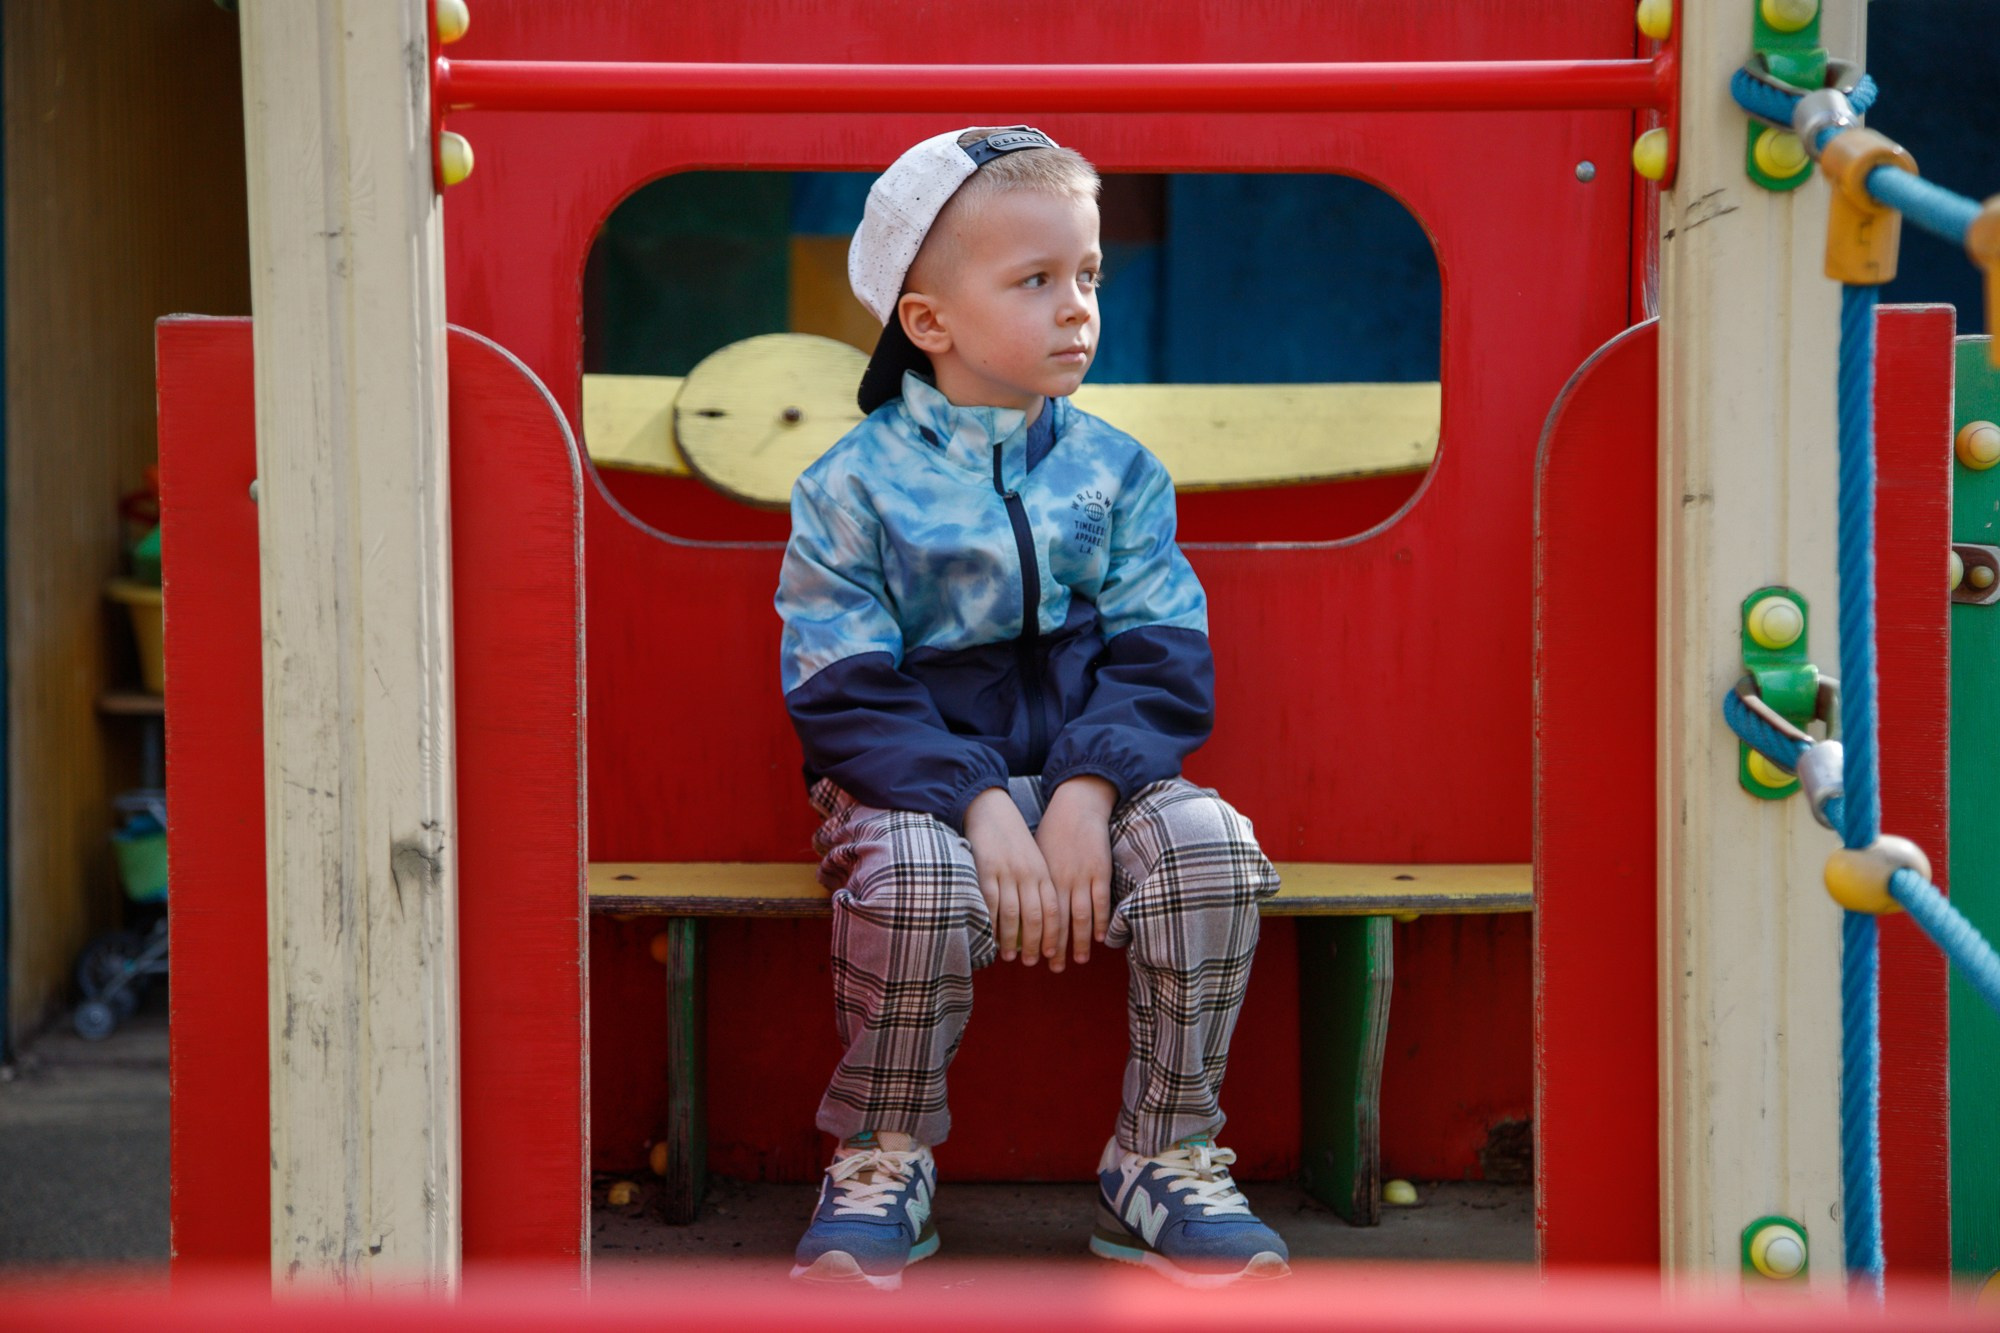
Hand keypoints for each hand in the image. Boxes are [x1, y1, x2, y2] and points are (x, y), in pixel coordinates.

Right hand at [963, 788, 1057, 964]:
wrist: (990, 811)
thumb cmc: (1012, 841)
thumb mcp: (1033, 860)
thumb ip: (1038, 885)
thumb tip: (1040, 919)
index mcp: (1043, 872)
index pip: (1053, 909)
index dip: (1053, 934)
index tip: (1050, 954)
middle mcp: (1028, 874)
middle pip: (1035, 916)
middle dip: (1034, 943)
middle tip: (1030, 963)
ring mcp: (1007, 873)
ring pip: (1013, 914)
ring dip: (1012, 939)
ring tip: (1010, 956)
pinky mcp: (986, 871)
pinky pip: (990, 903)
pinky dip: (991, 924)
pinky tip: (990, 937)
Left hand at [1034, 776, 1115, 970]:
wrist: (1076, 806)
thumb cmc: (1052, 831)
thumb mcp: (1034, 855)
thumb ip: (1032, 881)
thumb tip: (1019, 905)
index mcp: (1041, 877)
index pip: (1037, 915)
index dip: (1036, 938)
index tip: (1033, 956)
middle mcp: (1059, 879)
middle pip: (1057, 921)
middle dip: (1055, 947)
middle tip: (1052, 968)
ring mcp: (1081, 876)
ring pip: (1079, 916)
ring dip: (1080, 941)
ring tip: (1078, 961)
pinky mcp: (1100, 870)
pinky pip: (1100, 901)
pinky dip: (1100, 921)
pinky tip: (1099, 938)